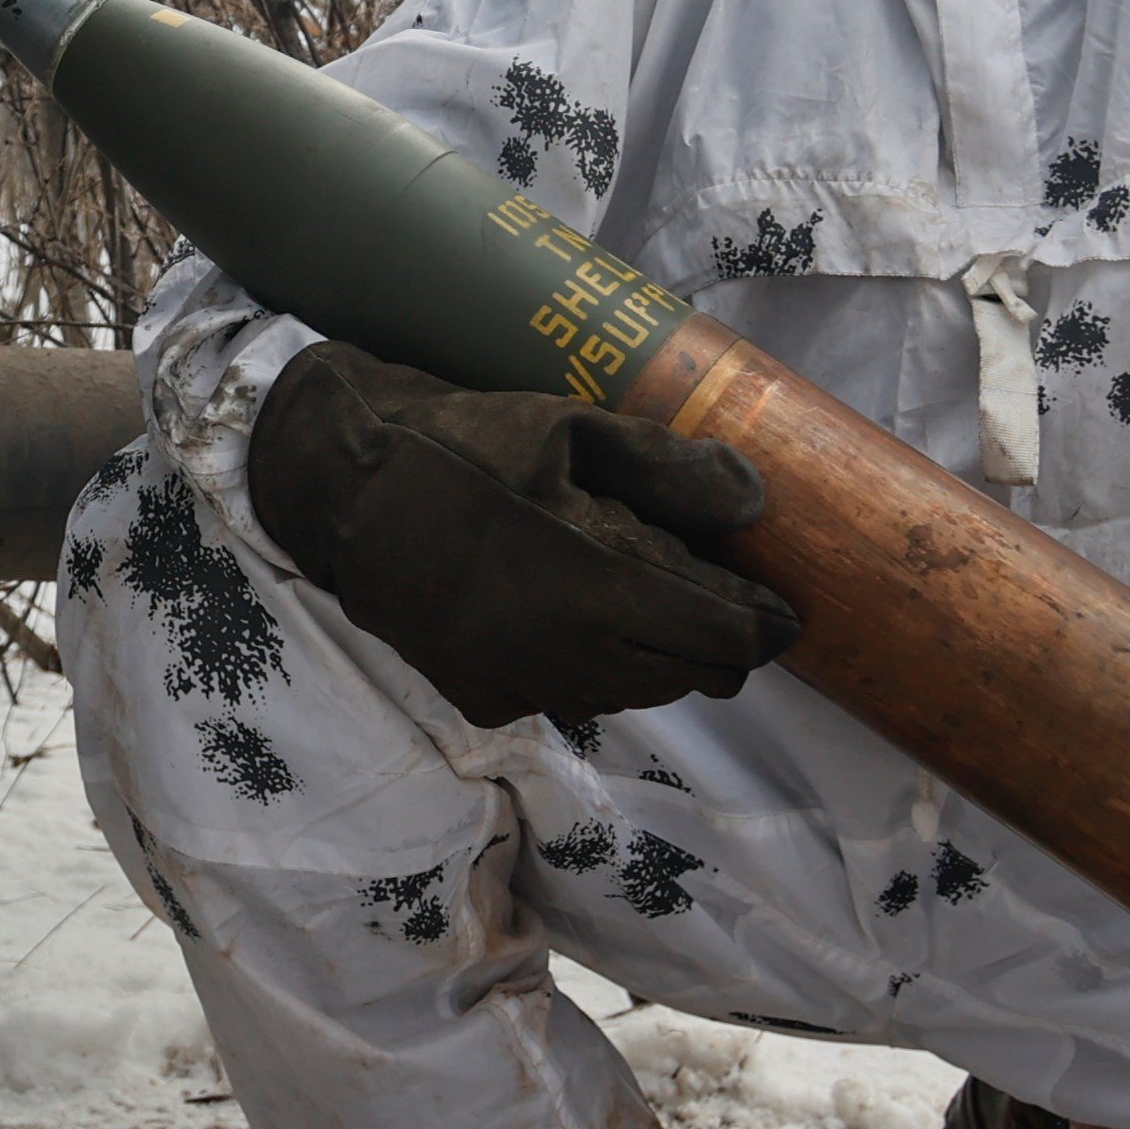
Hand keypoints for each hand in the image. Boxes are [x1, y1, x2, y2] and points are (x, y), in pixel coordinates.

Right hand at [245, 340, 800, 728]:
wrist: (347, 492)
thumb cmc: (465, 448)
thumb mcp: (570, 428)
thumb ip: (670, 468)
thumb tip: (754, 502)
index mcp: (604, 585)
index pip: (727, 636)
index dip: (766, 625)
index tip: (781, 610)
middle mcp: (572, 653)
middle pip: (693, 678)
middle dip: (717, 643)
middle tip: (713, 598)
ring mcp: (526, 685)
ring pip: (633, 694)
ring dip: (654, 657)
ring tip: (637, 599)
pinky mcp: (486, 699)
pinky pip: (568, 697)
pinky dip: (586, 667)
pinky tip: (564, 617)